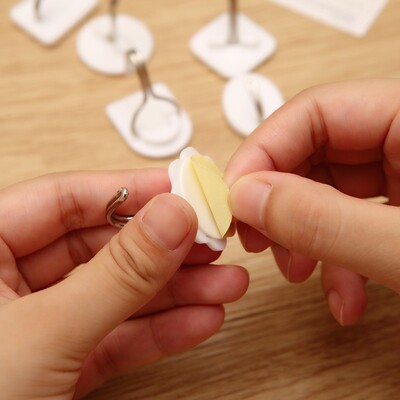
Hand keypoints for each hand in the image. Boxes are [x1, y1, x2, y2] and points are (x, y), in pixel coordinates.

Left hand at [0, 170, 248, 398]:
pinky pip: (118, 336)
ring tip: (225, 283)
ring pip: (119, 292)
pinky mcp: (61, 363)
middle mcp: (9, 281)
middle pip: (102, 245)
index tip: (182, 190)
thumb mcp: (41, 335)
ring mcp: (39, 324)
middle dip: (165, 247)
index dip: (129, 191)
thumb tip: (171, 217)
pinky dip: (161, 331)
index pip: (66, 199)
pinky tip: (200, 319)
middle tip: (212, 241)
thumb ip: (116, 274)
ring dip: (177, 290)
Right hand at [225, 79, 399, 325]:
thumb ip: (327, 221)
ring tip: (296, 271)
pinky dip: (334, 258)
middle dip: (276, 202)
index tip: (232, 199)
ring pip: (324, 191)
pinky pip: (347, 219)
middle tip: (252, 236)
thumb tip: (248, 198)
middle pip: (312, 152)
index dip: (263, 153)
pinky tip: (340, 293)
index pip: (315, 111)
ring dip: (301, 236)